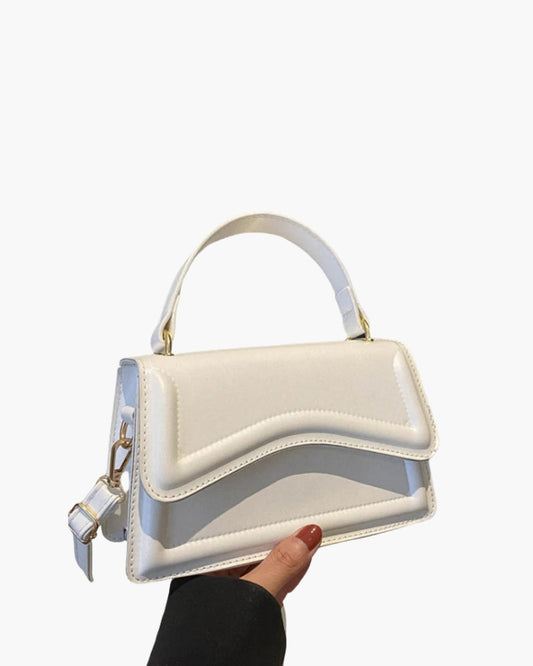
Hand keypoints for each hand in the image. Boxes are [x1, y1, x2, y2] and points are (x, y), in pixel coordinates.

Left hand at [207, 524, 321, 605]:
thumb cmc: (213, 649)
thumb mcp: (256, 596)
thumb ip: (282, 566)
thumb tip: (303, 539)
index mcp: (204, 568)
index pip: (240, 536)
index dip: (269, 528)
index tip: (296, 521)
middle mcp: (211, 579)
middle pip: (252, 551)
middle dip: (279, 542)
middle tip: (307, 530)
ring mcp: (225, 597)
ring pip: (260, 569)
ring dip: (283, 560)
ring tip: (306, 544)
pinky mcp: (238, 612)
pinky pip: (263, 586)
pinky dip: (280, 578)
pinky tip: (294, 570)